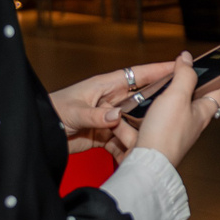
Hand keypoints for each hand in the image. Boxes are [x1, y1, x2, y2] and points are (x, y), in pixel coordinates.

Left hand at [51, 60, 180, 136]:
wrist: (38, 133)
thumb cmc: (51, 113)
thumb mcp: (74, 112)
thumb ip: (96, 115)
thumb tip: (117, 116)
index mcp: (105, 86)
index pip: (137, 75)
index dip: (158, 70)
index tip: (178, 66)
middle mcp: (110, 100)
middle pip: (142, 97)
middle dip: (160, 100)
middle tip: (181, 102)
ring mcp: (108, 117)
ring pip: (135, 121)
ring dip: (144, 130)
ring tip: (160, 135)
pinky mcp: (104, 134)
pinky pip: (123, 140)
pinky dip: (129, 147)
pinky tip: (136, 153)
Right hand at [131, 52, 219, 168]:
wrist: (146, 165)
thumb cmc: (166, 134)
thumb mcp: (178, 96)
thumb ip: (185, 75)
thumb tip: (187, 58)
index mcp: (202, 112)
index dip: (219, 77)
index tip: (215, 65)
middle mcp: (189, 123)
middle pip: (189, 99)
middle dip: (180, 85)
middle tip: (172, 72)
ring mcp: (170, 132)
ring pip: (162, 111)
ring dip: (152, 101)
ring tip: (145, 91)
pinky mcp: (152, 139)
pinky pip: (141, 124)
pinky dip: (131, 119)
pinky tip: (124, 114)